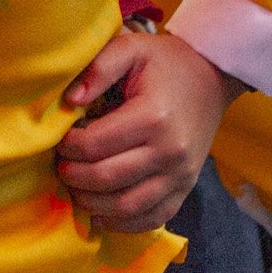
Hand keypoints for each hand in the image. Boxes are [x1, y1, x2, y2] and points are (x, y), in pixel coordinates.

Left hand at [54, 29, 245, 232]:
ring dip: (91, 203)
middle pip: (106, 179)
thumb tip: (69, 100)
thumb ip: (98, 68)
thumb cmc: (164, 63)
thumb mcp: (131, 49)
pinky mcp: (185, 189)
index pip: (94, 146)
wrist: (212, 77)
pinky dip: (122, 223)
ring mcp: (180, 175)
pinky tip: (100, 212)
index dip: (67, 147)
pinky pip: (151, 218)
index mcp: (152, 117)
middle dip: (73, 176)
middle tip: (61, 166)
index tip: (59, 139)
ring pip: (125, 206)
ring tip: (76, 187)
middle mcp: (170, 152)